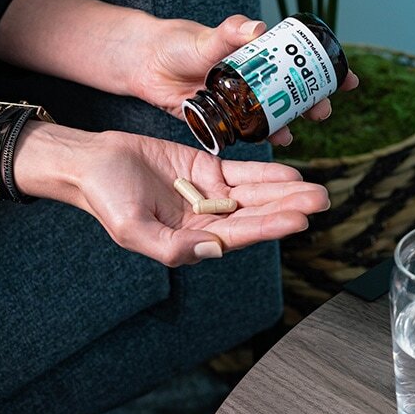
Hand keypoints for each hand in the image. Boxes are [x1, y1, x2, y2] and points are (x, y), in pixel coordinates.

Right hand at [16, 124, 328, 266]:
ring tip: (317, 190)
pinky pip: (242, 173)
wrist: (92, 162)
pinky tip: (291, 175)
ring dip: (285, 192)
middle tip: (322, 201)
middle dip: (289, 209)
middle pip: (256, 215)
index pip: (239, 234)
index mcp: (190, 240)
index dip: (269, 226)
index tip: (298, 220)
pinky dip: (266, 174)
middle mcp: (205, 220)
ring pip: (255, 194)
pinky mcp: (206, 171)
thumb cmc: (105, 199)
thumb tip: (211, 250)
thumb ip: (171, 247)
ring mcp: (208, 195)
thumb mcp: (132, 229)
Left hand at [128, 14, 358, 145]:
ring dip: (289, 123)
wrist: (144, 64)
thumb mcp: (207, 37)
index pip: (299, 64)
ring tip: (296, 132)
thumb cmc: (177, 43)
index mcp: (256, 57)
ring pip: (272, 115)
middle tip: (323, 111)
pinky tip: (271, 142)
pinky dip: (260, 137)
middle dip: (313, 103)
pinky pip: (245, 133)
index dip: (326, 72)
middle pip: (292, 94)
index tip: (349, 79)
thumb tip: (259, 27)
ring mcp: (237, 102)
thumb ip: (231, 32)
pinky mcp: (220, 121)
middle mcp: (252, 81)